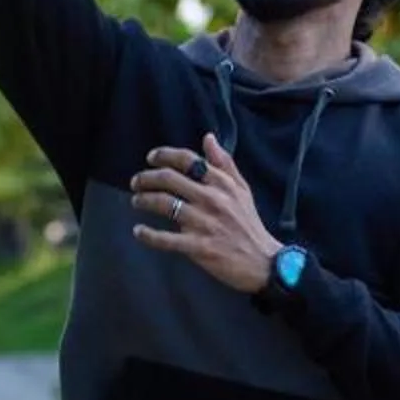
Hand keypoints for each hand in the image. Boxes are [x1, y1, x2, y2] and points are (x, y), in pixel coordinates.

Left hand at [128, 135, 281, 293]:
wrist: (262, 262)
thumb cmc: (249, 224)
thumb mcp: (242, 189)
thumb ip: (224, 163)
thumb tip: (208, 138)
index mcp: (222, 184)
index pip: (188, 160)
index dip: (164, 155)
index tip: (151, 158)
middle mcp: (212, 199)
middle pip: (169, 179)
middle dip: (146, 178)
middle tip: (136, 182)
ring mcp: (204, 223)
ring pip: (164, 204)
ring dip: (144, 200)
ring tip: (136, 201)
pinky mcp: (199, 246)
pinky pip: (166, 239)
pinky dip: (149, 235)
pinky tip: (139, 231)